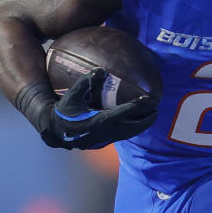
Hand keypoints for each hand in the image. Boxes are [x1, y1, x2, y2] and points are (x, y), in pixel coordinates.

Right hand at [33, 69, 156, 149]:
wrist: (54, 131)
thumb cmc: (64, 111)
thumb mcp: (72, 95)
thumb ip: (86, 82)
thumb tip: (102, 70)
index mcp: (95, 122)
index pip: (119, 114)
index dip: (133, 108)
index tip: (146, 100)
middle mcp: (103, 134)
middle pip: (130, 128)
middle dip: (145, 120)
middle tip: (157, 110)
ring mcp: (104, 140)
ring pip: (128, 134)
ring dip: (141, 126)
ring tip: (152, 116)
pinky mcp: (103, 143)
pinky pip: (122, 136)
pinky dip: (132, 129)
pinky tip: (137, 122)